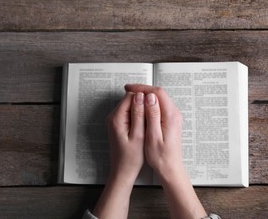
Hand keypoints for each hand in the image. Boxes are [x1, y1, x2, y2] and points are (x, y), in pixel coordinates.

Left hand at [93, 91, 144, 218]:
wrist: (122, 171)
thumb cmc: (131, 158)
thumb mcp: (139, 135)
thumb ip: (139, 114)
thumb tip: (141, 96)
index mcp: (117, 118)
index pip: (131, 95)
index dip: (144, 97)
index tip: (154, 104)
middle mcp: (113, 116)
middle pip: (131, 99)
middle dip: (143, 104)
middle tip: (153, 116)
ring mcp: (115, 120)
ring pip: (132, 105)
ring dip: (142, 110)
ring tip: (149, 122)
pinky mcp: (119, 124)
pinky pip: (131, 113)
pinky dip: (139, 117)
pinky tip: (145, 126)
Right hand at [125, 85, 183, 178]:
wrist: (170, 168)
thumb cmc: (161, 157)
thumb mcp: (153, 136)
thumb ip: (153, 115)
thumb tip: (150, 98)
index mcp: (171, 116)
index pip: (157, 93)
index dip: (142, 88)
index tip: (129, 89)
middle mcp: (174, 114)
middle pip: (159, 93)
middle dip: (143, 90)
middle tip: (128, 90)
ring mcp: (173, 117)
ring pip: (159, 99)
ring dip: (145, 96)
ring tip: (132, 97)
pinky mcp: (170, 120)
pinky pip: (160, 106)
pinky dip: (149, 103)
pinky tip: (141, 106)